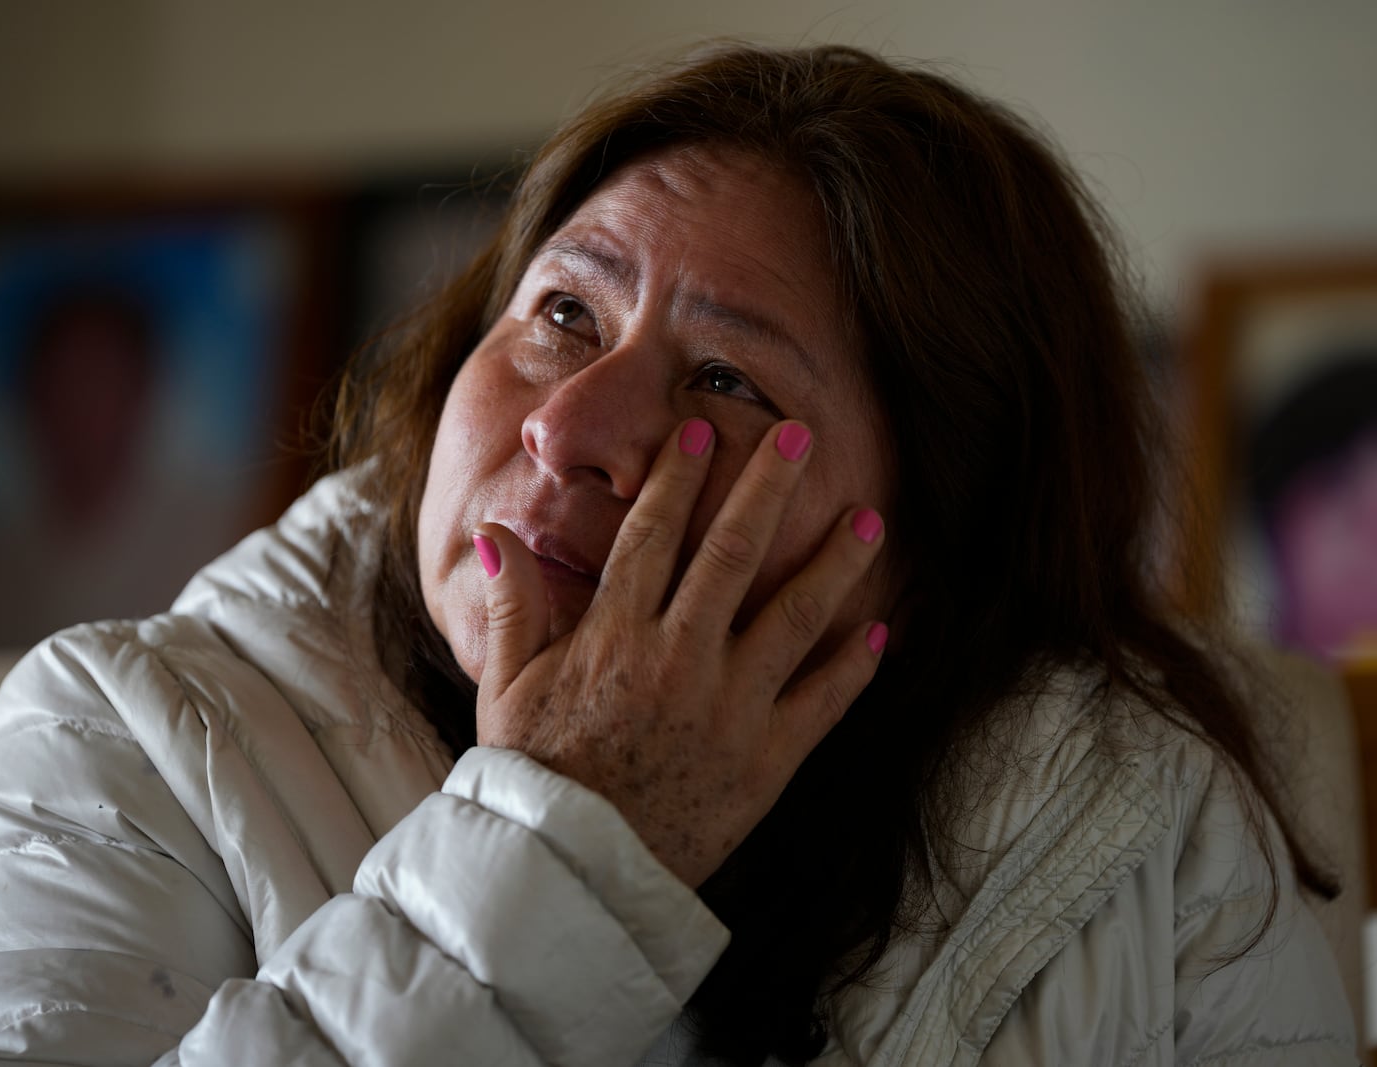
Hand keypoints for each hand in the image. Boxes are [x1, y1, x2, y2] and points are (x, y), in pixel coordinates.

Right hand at [472, 418, 887, 887]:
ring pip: (793, 617)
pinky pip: (822, 704)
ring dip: (833, 564)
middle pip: (733, 553)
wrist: (572, 874)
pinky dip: (855, 667)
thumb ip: (510, 607)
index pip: (652, 535)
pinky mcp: (767, 761)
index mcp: (615, 637)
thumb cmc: (534, 778)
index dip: (678, 477)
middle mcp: (679, 660)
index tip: (701, 429)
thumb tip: (494, 532)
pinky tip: (882, 630)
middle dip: (767, 487)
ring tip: (869, 520)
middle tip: (800, 435)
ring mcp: (731, 709)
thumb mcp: (505, 689)